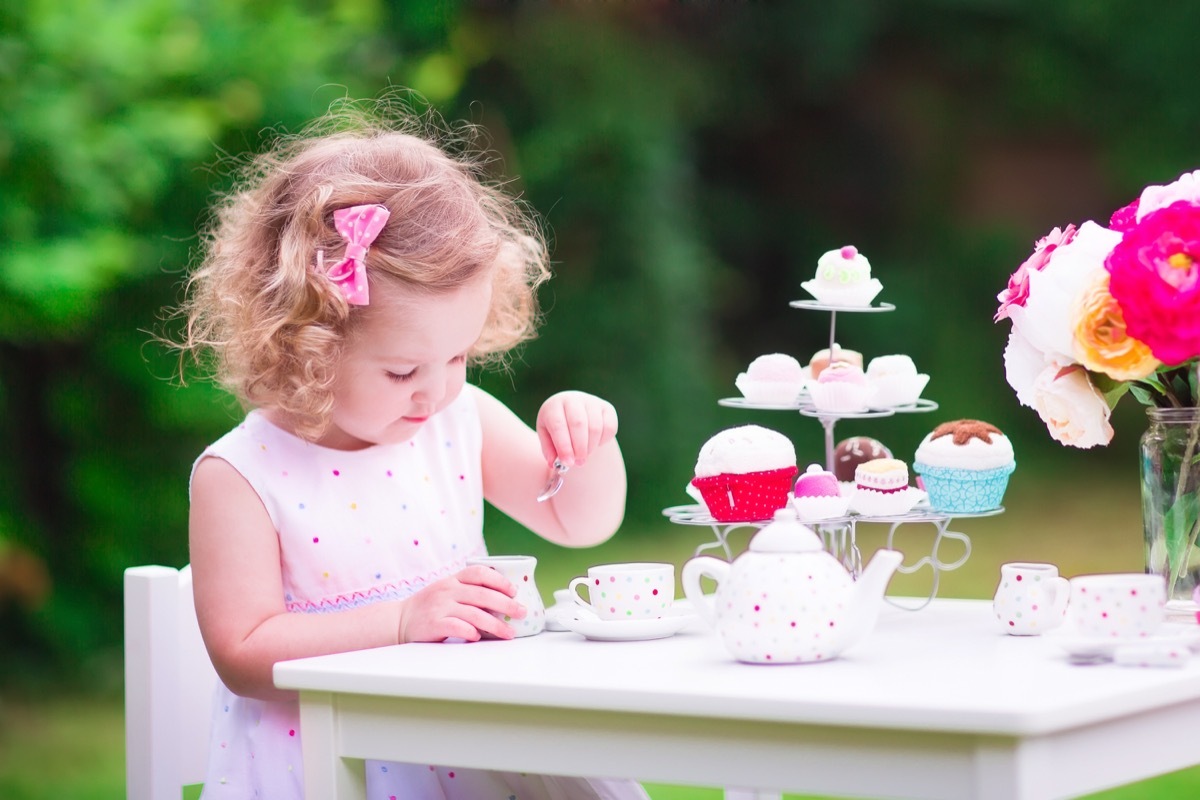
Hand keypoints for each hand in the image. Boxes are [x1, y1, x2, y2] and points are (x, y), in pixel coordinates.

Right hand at [397, 566, 526, 643]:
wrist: (400, 621)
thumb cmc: (430, 607)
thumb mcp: (447, 590)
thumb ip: (468, 591)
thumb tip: (504, 600)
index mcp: (453, 579)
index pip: (479, 573)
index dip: (499, 580)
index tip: (514, 591)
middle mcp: (447, 590)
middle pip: (483, 595)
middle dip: (507, 604)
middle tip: (521, 612)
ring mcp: (440, 607)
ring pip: (475, 614)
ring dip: (496, 624)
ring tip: (509, 632)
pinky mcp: (434, 624)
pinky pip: (457, 627)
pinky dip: (471, 632)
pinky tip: (479, 637)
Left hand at [536, 390, 618, 467]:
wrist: (572, 411)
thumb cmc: (557, 426)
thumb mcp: (547, 436)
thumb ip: (549, 450)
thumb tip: (554, 463)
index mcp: (554, 405)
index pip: (558, 425)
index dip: (564, 446)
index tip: (568, 462)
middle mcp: (573, 399)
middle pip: (578, 424)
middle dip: (579, 448)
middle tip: (578, 461)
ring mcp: (592, 401)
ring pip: (595, 427)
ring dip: (590, 446)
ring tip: (584, 455)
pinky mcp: (607, 407)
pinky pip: (609, 427)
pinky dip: (603, 441)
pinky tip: (594, 444)